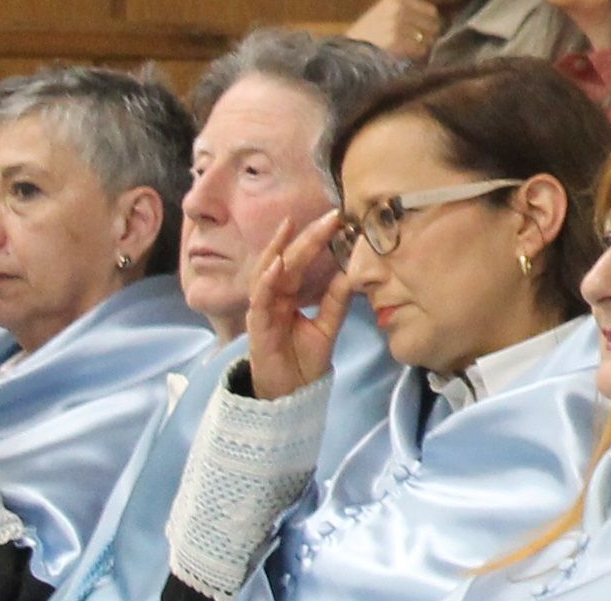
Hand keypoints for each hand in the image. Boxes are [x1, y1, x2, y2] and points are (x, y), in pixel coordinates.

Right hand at [241, 211, 348, 400]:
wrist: (291, 396)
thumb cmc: (304, 360)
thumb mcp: (327, 325)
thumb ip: (336, 299)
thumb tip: (353, 270)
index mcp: (288, 294)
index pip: (301, 260)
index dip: (316, 239)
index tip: (337, 218)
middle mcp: (273, 297)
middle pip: (286, 259)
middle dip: (305, 237)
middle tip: (327, 216)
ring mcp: (262, 309)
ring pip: (268, 272)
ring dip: (279, 249)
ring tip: (292, 227)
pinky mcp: (257, 326)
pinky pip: (260, 299)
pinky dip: (267, 280)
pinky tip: (277, 264)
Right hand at [342, 0, 440, 60]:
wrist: (344, 56)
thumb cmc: (367, 39)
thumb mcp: (385, 16)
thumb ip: (409, 16)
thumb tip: (441, 25)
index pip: (431, 11)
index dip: (429, 26)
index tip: (421, 36)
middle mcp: (397, 8)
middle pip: (433, 24)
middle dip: (428, 37)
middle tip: (415, 47)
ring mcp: (396, 24)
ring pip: (430, 38)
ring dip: (424, 49)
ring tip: (408, 54)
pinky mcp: (396, 42)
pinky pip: (421, 50)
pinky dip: (417, 58)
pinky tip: (405, 60)